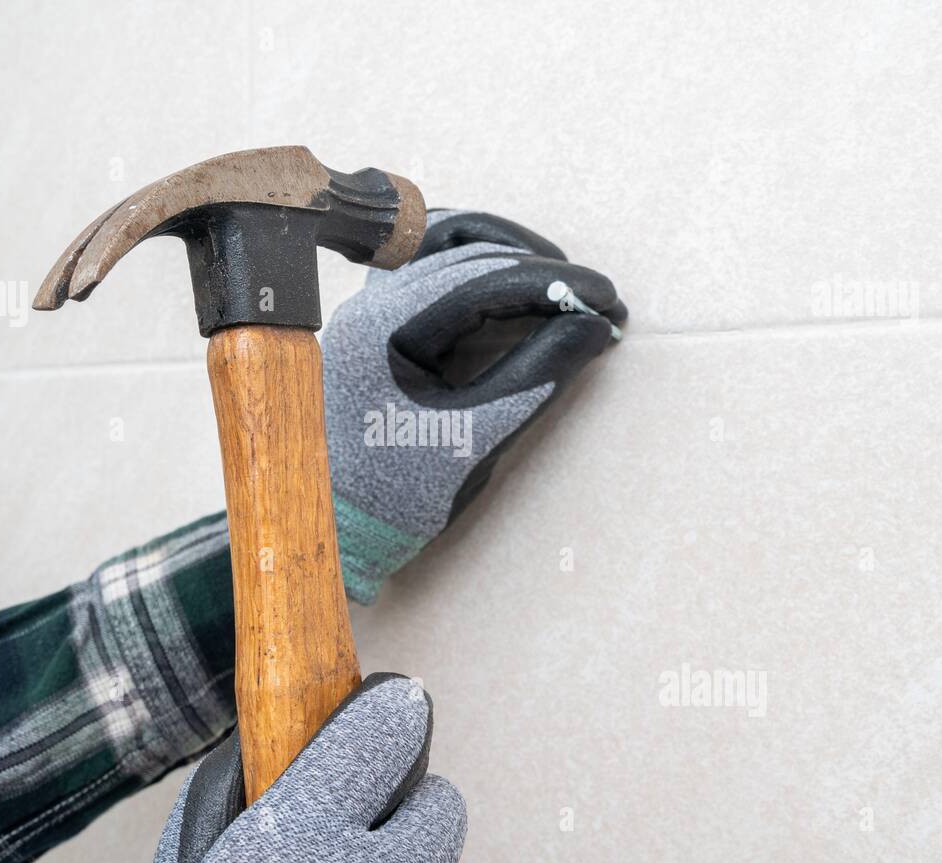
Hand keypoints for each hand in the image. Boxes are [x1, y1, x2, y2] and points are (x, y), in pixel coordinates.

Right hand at [154, 673, 465, 862]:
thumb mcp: (197, 854)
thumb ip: (238, 793)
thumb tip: (276, 742)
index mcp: (293, 837)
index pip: (383, 733)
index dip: (386, 713)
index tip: (386, 705)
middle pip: (440, 802)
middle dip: (409, 795)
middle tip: (372, 802)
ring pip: (443, 856)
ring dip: (411, 846)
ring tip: (360, 862)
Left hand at [324, 209, 625, 602]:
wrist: (332, 534)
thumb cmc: (395, 500)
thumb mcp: (473, 442)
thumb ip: (533, 378)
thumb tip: (593, 327)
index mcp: (383, 330)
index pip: (484, 280)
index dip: (555, 284)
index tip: (608, 300)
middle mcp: (366, 306)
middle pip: (467, 254)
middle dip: (540, 271)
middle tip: (598, 298)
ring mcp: (364, 311)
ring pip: (441, 248)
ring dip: (505, 256)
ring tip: (558, 284)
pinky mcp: (371, 326)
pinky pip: (421, 269)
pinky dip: (469, 266)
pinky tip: (506, 282)